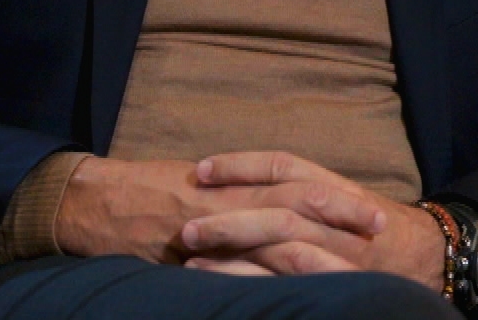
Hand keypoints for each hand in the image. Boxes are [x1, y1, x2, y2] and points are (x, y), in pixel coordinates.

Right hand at [51, 155, 387, 265]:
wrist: (96, 201)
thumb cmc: (148, 192)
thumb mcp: (202, 187)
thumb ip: (241, 201)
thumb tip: (282, 215)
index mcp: (235, 181)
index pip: (298, 181)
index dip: (337, 195)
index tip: (373, 207)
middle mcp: (229, 198)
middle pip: (297, 201)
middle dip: (341, 215)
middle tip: (381, 227)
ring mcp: (211, 228)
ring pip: (272, 236)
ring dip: (314, 250)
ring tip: (352, 266)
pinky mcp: (191, 256)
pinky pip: (233, 270)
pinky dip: (263, 283)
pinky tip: (293, 295)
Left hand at [179, 152, 446, 288]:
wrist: (433, 260)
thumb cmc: (381, 231)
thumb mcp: (346, 202)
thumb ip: (307, 195)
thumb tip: (250, 190)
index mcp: (337, 188)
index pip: (285, 166)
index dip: (242, 165)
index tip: (203, 168)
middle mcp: (339, 217)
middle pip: (279, 206)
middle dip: (230, 213)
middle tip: (186, 222)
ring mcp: (341, 253)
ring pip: (284, 247)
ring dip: (234, 253)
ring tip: (191, 258)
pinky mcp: (338, 282)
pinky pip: (294, 282)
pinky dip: (254, 282)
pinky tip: (221, 287)